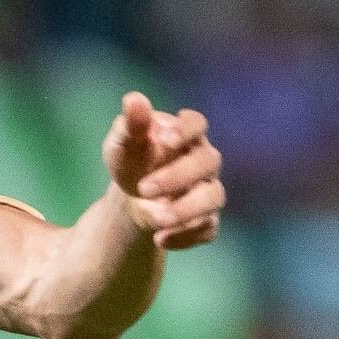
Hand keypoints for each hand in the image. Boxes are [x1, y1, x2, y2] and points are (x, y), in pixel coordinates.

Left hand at [104, 91, 224, 251]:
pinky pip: (208, 229)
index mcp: (186, 135)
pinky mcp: (206, 219)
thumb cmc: (133, 160)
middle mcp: (204, 161)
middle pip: (207, 162)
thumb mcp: (123, 144)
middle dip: (176, 176)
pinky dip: (185, 236)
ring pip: (214, 197)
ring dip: (186, 209)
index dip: (185, 130)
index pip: (197, 124)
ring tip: (154, 219)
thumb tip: (133, 99)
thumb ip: (131, 124)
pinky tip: (159, 239)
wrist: (134, 197)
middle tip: (142, 189)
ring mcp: (208, 190)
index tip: (166, 140)